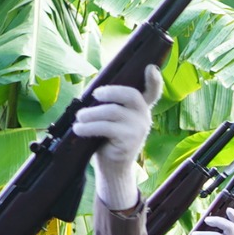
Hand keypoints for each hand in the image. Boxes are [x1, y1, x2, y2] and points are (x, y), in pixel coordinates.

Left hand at [76, 68, 161, 209]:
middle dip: (110, 92)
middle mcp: (144, 116)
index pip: (152, 91)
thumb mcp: (112, 118)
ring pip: (112, 112)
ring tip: (79, 118)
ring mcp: (139, 128)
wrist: (112, 166)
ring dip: (91, 114)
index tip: (150, 68)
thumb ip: (110, 104)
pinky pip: (106, 127)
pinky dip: (89, 127)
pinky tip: (79, 129)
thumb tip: (94, 92)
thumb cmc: (108, 137)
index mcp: (141, 107)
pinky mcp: (130, 140)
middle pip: (130, 95)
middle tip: (95, 95)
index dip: (154, 80)